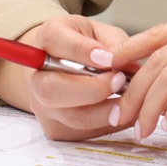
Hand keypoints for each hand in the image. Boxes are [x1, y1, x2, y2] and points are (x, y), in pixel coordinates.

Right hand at [0, 15, 132, 140]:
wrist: (60, 68)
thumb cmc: (83, 46)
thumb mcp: (99, 32)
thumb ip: (114, 44)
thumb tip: (129, 67)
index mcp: (46, 39)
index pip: (55, 41)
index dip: (82, 51)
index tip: (109, 59)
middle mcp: (36, 74)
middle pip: (52, 89)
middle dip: (92, 89)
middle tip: (119, 81)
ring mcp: (43, 106)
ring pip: (72, 117)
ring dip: (106, 111)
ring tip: (128, 101)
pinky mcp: (56, 128)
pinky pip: (84, 133)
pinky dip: (109, 124)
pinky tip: (124, 112)